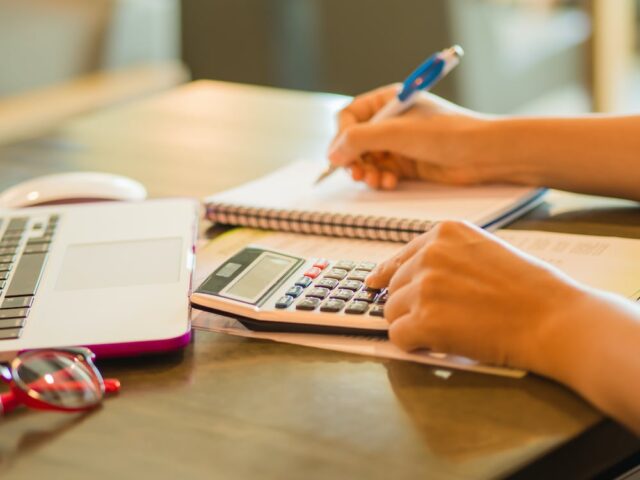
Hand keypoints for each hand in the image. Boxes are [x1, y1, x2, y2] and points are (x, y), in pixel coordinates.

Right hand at [328, 84, 496, 189]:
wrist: (483, 154)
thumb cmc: (447, 133)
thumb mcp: (397, 132)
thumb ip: (359, 140)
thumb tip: (332, 154)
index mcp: (388, 101)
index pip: (349, 116)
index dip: (342, 137)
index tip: (343, 156)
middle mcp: (391, 121)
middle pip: (354, 141)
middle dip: (354, 159)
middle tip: (358, 174)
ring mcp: (399, 143)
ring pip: (366, 159)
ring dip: (367, 172)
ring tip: (376, 181)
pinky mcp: (407, 163)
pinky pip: (382, 171)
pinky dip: (381, 179)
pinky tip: (390, 182)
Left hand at [366, 221, 585, 371]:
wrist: (554, 318)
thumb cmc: (530, 289)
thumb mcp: (484, 251)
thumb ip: (446, 257)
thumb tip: (408, 275)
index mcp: (444, 233)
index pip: (399, 257)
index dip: (389, 274)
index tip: (375, 283)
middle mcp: (429, 255)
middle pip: (394, 287)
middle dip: (411, 305)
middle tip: (444, 317)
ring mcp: (424, 287)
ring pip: (392, 312)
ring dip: (413, 324)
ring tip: (449, 328)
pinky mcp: (424, 320)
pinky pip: (398, 336)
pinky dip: (413, 344)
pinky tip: (438, 342)